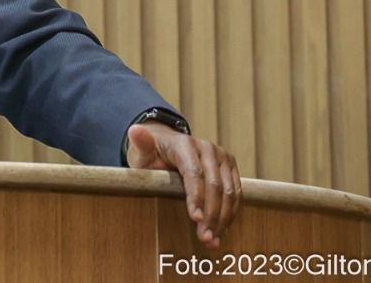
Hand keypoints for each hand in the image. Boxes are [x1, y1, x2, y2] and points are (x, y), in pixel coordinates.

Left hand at [125, 122, 241, 247]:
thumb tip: (134, 131)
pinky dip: (230, 214)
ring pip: (229, 191)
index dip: (196, 197)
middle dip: (211, 214)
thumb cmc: (152, 153)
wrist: (167, 145)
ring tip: (212, 239)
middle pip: (215, 184)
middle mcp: (207, 148)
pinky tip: (221, 230)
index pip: (194, 172)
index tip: (196, 219)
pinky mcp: (230, 167)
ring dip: (223, 218)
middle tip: (204, 237)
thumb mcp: (141, 151)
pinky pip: (236, 193)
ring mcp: (222, 156)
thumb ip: (140, 144)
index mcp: (184, 144)